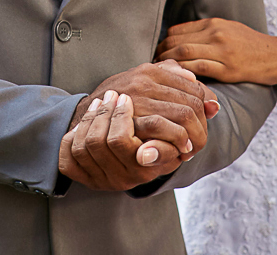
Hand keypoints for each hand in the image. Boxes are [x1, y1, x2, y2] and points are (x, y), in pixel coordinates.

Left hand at [58, 91, 181, 190]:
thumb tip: (206, 107)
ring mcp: (101, 179)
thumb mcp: (173, 139)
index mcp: (144, 170)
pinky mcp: (83, 177)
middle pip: (107, 141)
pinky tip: (88, 116)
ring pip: (88, 145)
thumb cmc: (154, 143)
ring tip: (104, 100)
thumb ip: (182, 122)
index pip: (124, 141)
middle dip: (108, 113)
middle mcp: (123, 179)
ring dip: (94, 117)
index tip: (125, 99)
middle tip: (115, 95)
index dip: (121, 118)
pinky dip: (75, 132)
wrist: (120, 163)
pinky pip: (70, 157)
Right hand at [70, 62, 219, 162]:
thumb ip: (175, 85)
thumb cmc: (120, 102)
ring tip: (190, 148)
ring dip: (193, 135)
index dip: (204, 107)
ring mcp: (138, 98)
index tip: (205, 123)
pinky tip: (178, 149)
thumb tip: (213, 102)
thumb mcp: (144, 85)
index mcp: (151, 70)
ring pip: (184, 114)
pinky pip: (165, 127)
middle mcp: (145, 80)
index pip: (194, 87)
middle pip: (192, 101)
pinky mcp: (130, 117)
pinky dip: (177, 139)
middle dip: (202, 125)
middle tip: (199, 142)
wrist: (84, 115)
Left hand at [157, 18, 276, 84]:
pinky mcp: (227, 69)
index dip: (163, 41)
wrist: (276, 56)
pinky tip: (177, 80)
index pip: (178, 30)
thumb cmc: (251, 44)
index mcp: (214, 24)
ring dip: (168, 63)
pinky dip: (184, 73)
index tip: (157, 51)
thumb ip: (207, 32)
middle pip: (178, 41)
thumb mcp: (229, 29)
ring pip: (185, 53)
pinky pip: (199, 69)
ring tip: (160, 73)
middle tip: (152, 64)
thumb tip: (182, 37)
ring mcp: (222, 51)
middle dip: (161, 53)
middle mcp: (215, 34)